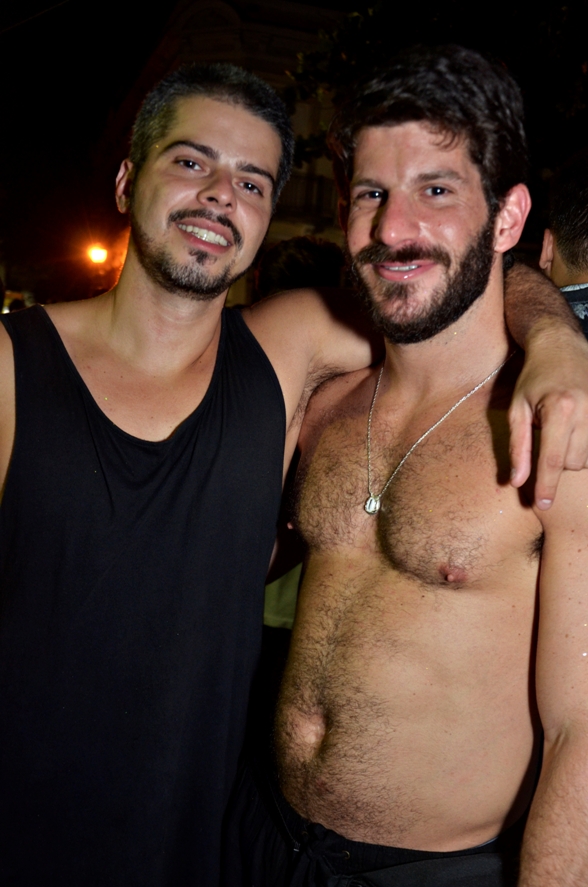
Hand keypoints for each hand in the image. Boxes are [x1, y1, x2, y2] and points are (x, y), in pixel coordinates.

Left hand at [509, 319, 587, 508]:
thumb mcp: (517, 410)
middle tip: (546, 437)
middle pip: (572, 461)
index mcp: (559, 409)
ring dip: (571, 454)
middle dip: (556, 461)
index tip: (543, 506)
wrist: (562, 346)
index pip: (553, 459)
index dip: (547, 485)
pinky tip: (573, 431)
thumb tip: (517, 481)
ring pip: (587, 457)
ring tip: (560, 431)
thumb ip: (518, 447)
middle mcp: (585, 411)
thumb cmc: (534, 378)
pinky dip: (584, 446)